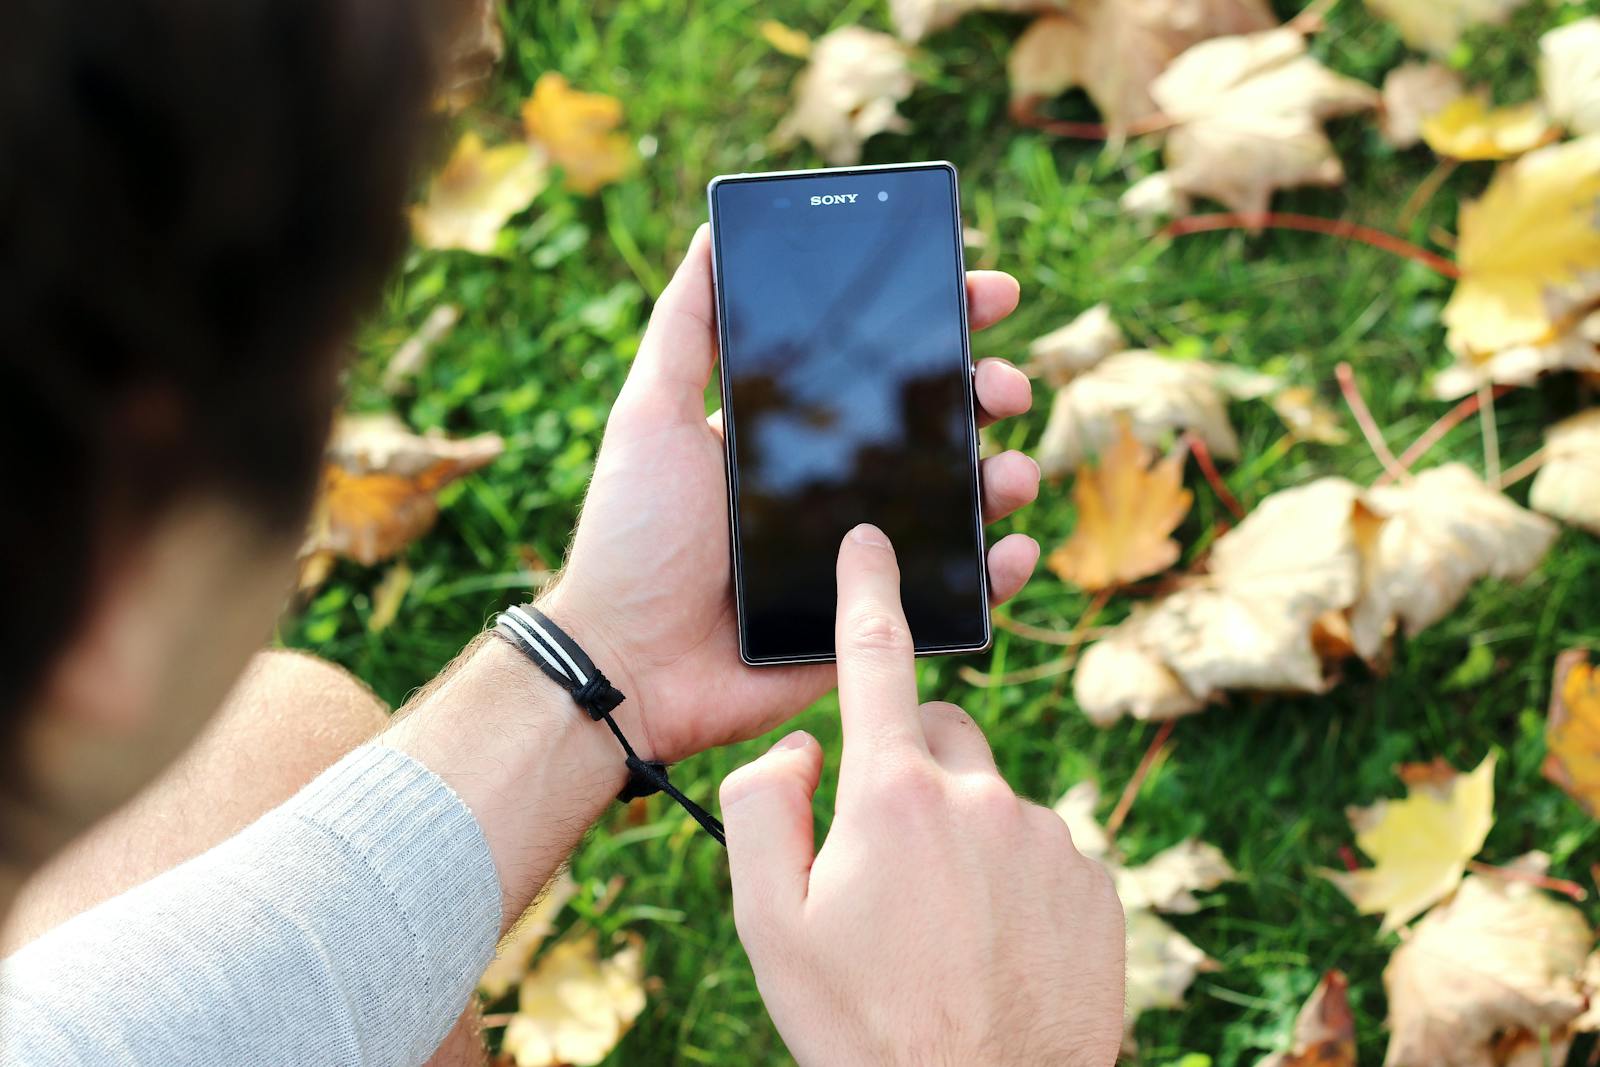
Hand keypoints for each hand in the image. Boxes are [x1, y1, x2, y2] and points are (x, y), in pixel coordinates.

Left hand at [544, 226, 1040, 760]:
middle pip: (937, 429)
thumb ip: (684, 329)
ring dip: (1003, 476)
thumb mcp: (648, 415)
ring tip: (1009, 471)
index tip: (984, 292)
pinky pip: (955, 594)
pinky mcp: (873, 621)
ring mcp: (861, 555)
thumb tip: (714, 231)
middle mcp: (835, 487)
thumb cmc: (630, 538)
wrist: (628, 663)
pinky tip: (1015, 551)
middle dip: (987, 394)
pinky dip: (999, 572)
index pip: (880, 367)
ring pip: (961, 506)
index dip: (938, 326)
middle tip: (1004, 386)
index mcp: (794, 435)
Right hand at [720, 525, 1124, 1066]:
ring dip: (962, 835)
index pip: (876, 661)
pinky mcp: (1095, 881)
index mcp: (893, 796)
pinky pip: (1042, 849)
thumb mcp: (769, 926)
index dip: (868, 592)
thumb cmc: (862, 1026)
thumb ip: (762, 810)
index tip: (871, 541)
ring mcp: (1049, 839)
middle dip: (909, 767)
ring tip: (940, 929)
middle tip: (883, 859)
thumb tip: (802, 749)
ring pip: (991, 799)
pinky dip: (1013, 877)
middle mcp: (982, 797)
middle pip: (940, 734)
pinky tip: (993, 946)